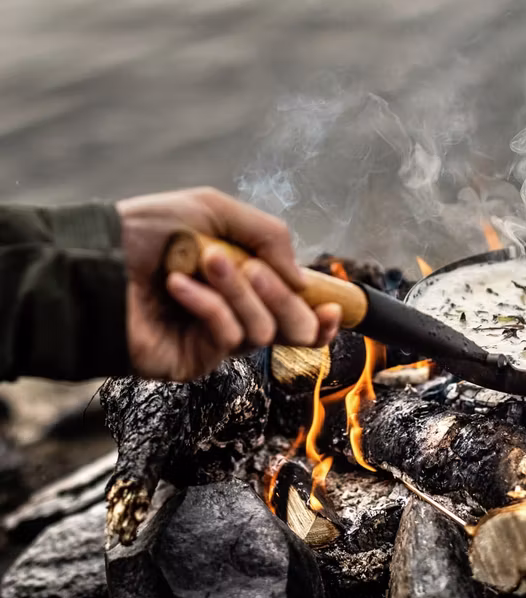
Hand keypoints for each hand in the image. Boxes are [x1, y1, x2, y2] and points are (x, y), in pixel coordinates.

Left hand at [117, 187, 341, 381]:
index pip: (297, 310)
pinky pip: (227, 336)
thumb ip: (269, 236)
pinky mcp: (194, 360)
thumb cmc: (146, 230)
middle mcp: (235, 315)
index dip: (322, 314)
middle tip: (256, 270)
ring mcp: (215, 340)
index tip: (334, 307)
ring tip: (206, 262)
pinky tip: (178, 284)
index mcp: (245, 284)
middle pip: (293, 327)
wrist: (92, 257)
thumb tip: (303, 279)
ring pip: (263, 330)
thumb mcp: (214, 210)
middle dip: (284, 296)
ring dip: (240, 291)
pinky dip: (208, 305)